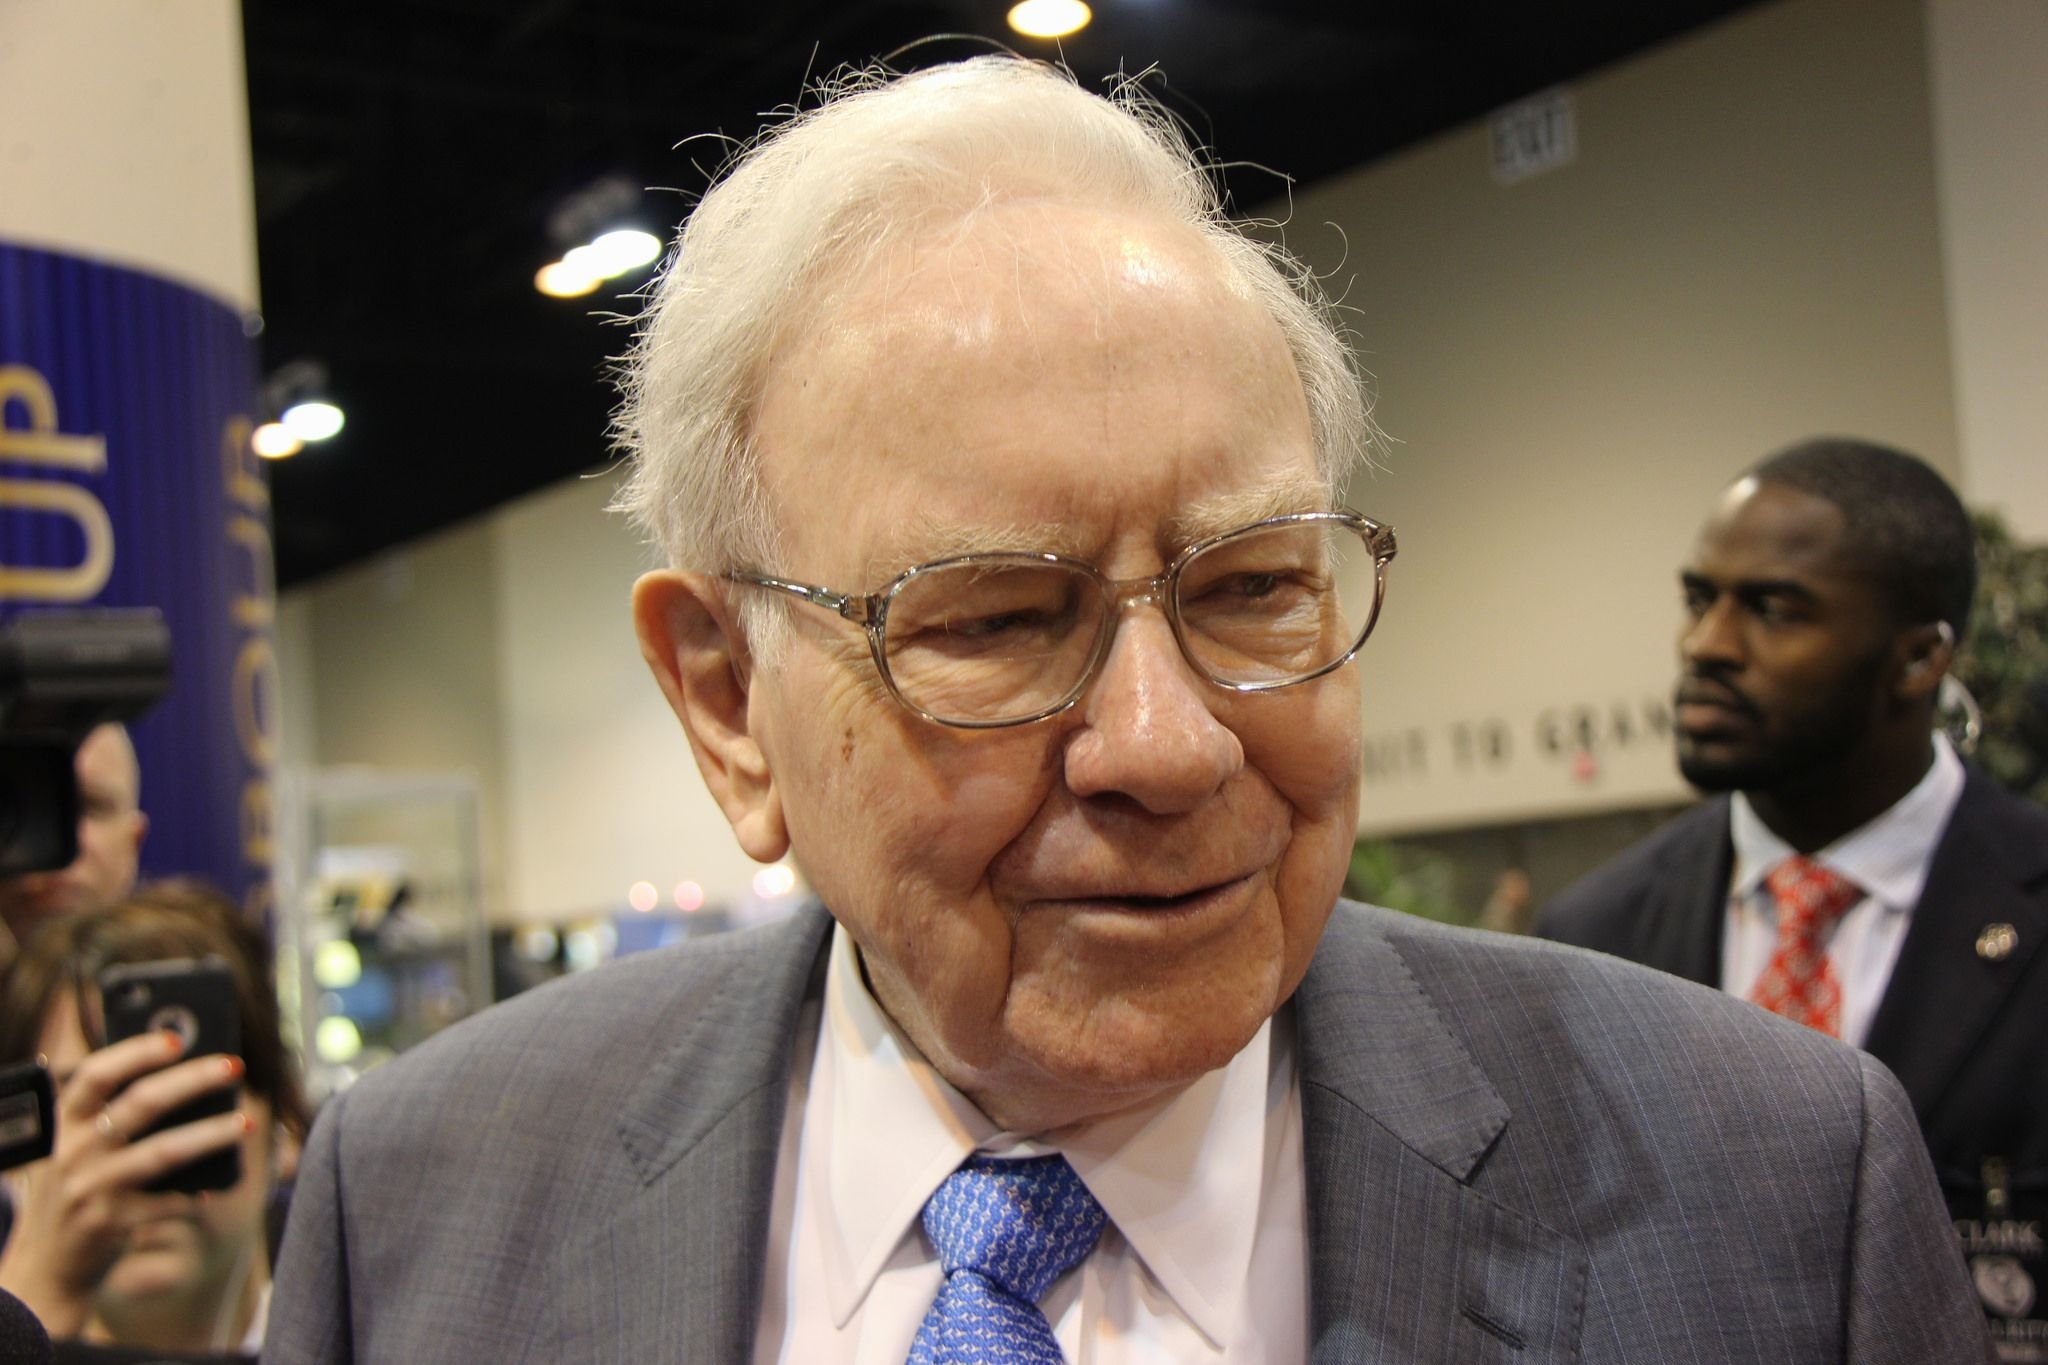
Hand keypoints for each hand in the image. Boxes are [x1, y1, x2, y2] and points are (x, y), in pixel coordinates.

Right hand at [0, 1031, 247, 1338]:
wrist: (47, 1263)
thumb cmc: (80, 1187)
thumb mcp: (79, 1147)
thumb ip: (114, 1114)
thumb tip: (191, 1073)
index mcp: (64, 1122)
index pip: (96, 1075)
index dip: (136, 1053)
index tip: (178, 1039)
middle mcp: (73, 1151)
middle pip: (140, 1104)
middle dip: (192, 1081)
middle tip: (233, 1066)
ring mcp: (90, 1188)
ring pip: (162, 1151)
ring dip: (211, 1135)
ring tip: (246, 1122)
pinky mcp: (109, 1223)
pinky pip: (165, 1201)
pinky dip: (194, 1193)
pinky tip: (217, 1186)